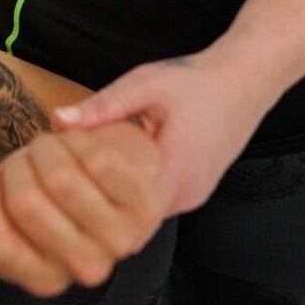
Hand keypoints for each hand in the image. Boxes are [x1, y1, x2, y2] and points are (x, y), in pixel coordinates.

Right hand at [0, 121, 162, 296]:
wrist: (115, 165)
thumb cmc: (58, 186)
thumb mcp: (7, 209)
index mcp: (44, 276)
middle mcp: (84, 267)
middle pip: (25, 204)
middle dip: (15, 166)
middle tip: (24, 158)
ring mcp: (120, 239)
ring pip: (61, 178)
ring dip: (46, 148)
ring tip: (51, 148)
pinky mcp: (146, 204)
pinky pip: (95, 160)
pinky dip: (79, 139)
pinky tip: (80, 142)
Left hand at [53, 50, 274, 214]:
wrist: (244, 81)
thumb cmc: (197, 82)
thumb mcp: (144, 85)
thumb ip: (102, 105)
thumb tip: (59, 120)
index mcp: (175, 171)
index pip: (126, 218)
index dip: (90, 212)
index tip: (62, 194)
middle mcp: (186, 194)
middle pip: (131, 223)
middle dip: (95, 212)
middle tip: (63, 190)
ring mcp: (190, 197)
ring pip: (143, 218)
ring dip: (112, 205)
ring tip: (80, 183)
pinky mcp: (190, 192)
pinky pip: (154, 205)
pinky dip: (129, 196)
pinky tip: (108, 177)